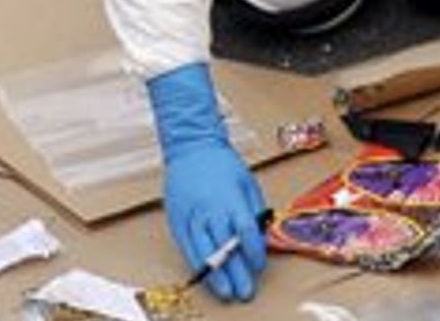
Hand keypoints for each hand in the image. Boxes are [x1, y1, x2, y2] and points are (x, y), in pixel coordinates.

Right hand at [147, 64, 267, 301]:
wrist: (191, 147)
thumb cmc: (223, 164)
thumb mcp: (248, 181)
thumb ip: (255, 209)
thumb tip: (262, 235)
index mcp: (230, 198)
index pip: (245, 231)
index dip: (253, 251)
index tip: (259, 266)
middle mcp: (210, 209)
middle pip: (225, 247)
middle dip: (236, 272)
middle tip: (245, 292)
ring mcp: (191, 215)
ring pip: (203, 251)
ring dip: (215, 274)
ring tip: (225, 292)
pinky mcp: (177, 219)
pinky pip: (187, 246)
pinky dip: (195, 263)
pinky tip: (203, 276)